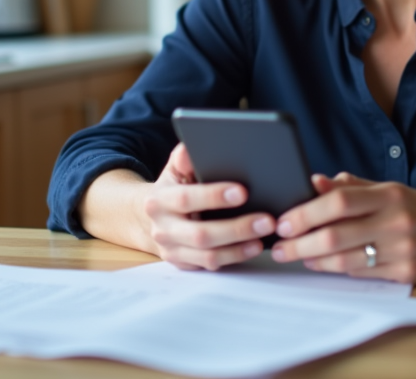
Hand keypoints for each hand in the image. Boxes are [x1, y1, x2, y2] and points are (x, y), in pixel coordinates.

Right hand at [140, 143, 275, 270]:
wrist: (149, 219)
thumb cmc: (172, 189)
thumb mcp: (174, 170)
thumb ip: (183, 157)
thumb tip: (191, 150)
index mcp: (159, 200)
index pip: (186, 198)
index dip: (214, 196)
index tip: (242, 192)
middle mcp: (163, 228)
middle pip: (200, 234)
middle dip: (237, 228)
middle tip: (267, 221)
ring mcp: (171, 249)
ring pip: (207, 255)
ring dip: (239, 249)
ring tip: (263, 238)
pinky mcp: (182, 263)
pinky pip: (209, 265)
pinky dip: (233, 258)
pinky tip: (252, 248)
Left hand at [269, 173, 415, 284]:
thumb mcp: (389, 188)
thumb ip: (351, 187)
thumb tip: (314, 182)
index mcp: (389, 195)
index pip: (339, 202)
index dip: (306, 213)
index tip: (284, 221)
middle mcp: (395, 222)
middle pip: (336, 235)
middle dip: (300, 243)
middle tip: (279, 246)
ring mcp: (401, 251)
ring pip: (345, 260)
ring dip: (313, 260)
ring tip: (295, 255)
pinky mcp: (405, 274)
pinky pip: (361, 274)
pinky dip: (336, 269)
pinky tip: (321, 264)